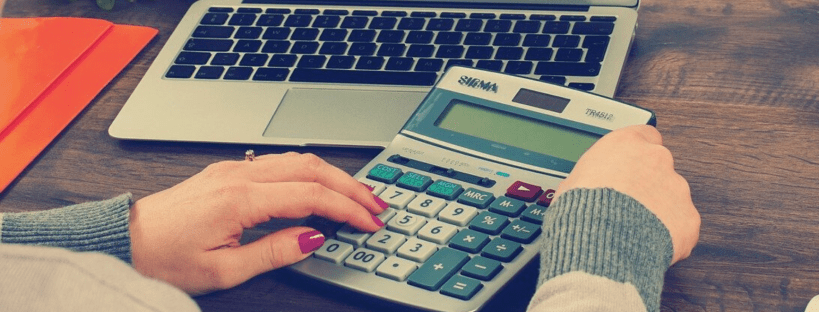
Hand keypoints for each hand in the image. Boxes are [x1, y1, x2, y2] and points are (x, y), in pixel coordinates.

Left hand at [129, 152, 387, 294]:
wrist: (124, 240)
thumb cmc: (164, 259)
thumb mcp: (223, 270)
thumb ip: (274, 251)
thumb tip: (314, 238)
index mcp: (240, 199)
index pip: (312, 196)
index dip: (348, 209)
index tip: (370, 222)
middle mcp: (239, 175)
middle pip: (312, 168)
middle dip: (351, 186)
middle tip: (377, 205)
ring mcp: (233, 169)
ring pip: (298, 160)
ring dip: (333, 175)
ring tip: (357, 195)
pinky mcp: (227, 172)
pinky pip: (280, 163)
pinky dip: (310, 172)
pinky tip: (320, 186)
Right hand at [555, 125, 700, 264]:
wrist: (601, 243)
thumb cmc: (582, 212)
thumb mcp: (571, 183)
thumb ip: (591, 177)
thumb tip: (585, 187)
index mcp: (626, 145)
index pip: (644, 135)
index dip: (637, 154)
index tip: (630, 165)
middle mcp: (656, 160)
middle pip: (659, 167)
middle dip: (647, 184)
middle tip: (628, 204)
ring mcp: (677, 188)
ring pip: (672, 196)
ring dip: (658, 210)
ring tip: (635, 229)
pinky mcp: (688, 218)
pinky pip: (681, 225)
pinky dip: (670, 234)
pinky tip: (648, 243)